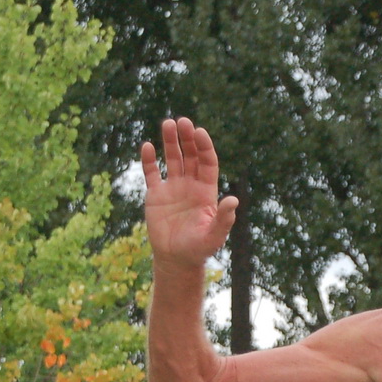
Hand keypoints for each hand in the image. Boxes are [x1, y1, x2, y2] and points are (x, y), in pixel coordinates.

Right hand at [141, 117, 238, 272]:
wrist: (176, 259)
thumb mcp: (214, 235)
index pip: (207, 162)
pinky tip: (147, 146)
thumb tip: (234, 201)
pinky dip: (149, 160)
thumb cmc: (199, 249)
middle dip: (188, 139)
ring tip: (168, 124)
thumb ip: (224, 219)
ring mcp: (173, 188)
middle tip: (183, 121)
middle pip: (191, 155)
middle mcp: (191, 185)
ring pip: (172, 159)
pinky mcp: (155, 195)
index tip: (199, 133)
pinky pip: (152, 173)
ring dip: (170, 142)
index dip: (204, 147)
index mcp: (207, 191)